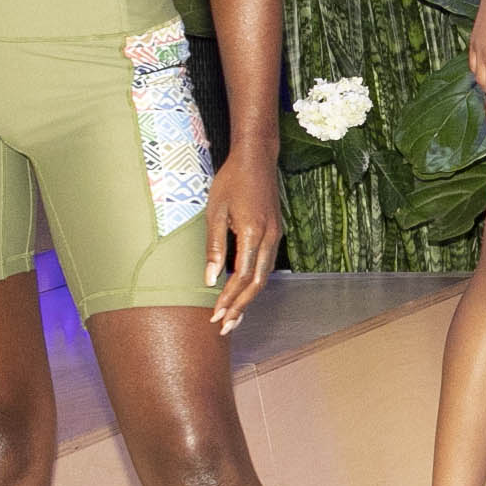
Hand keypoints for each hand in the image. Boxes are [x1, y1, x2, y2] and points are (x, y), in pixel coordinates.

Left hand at [201, 158, 282, 333]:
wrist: (257, 159)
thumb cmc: (231, 181)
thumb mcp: (215, 212)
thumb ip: (214, 247)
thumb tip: (210, 279)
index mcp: (252, 233)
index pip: (242, 277)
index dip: (229, 299)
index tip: (215, 315)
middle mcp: (269, 238)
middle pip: (257, 283)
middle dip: (241, 307)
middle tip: (225, 327)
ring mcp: (275, 236)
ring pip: (265, 276)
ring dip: (249, 298)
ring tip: (233, 316)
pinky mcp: (275, 233)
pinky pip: (266, 264)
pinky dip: (255, 282)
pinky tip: (243, 291)